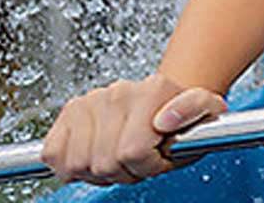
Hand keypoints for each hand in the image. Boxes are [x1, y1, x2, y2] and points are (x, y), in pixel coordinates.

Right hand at [41, 73, 226, 184]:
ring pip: (77, 163)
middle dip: (124, 172)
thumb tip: (164, 120)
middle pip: (104, 162)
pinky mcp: (69, 111)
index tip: (158, 157)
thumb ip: (197, 109)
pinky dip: (69, 165)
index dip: (146, 167)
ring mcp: (91, 100)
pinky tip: (94, 155)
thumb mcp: (209, 111)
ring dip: (98, 172)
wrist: (167, 99)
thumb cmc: (186, 116)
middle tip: (139, 161)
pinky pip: (54, 153)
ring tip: (119, 157)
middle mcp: (119, 92)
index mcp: (153, 91)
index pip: (132, 152)